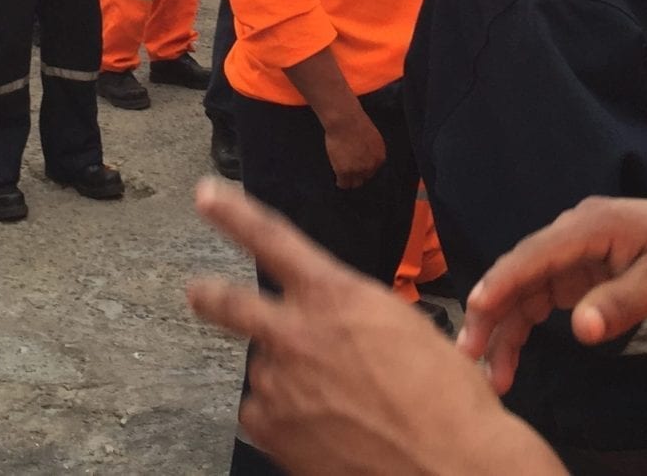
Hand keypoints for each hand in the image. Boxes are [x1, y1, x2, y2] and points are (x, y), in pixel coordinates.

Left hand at [188, 181, 560, 475]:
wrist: (447, 464)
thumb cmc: (444, 400)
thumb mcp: (403, 327)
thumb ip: (353, 316)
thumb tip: (337, 326)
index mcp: (334, 295)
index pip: (270, 238)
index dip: (232, 213)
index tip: (207, 196)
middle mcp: (296, 333)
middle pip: (229, 303)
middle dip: (209, 296)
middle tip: (199, 294)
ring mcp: (278, 383)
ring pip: (263, 371)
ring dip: (285, 379)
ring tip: (335, 403)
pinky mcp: (272, 430)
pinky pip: (262, 416)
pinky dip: (282, 422)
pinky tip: (321, 431)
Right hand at [321, 102, 385, 189]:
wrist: (345, 121)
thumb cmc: (355, 123)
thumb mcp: (372, 138)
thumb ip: (371, 150)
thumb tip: (365, 156)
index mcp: (379, 157)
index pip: (373, 170)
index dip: (364, 168)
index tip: (358, 167)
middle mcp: (371, 166)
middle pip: (365, 178)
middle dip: (358, 174)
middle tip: (350, 172)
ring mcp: (358, 170)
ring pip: (355, 184)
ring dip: (350, 180)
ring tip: (344, 179)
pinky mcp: (345, 171)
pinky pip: (343, 184)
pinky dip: (340, 182)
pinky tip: (338, 180)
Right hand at [457, 197, 646, 394]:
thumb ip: (620, 305)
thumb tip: (582, 331)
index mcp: (588, 226)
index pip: (535, 254)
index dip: (503, 281)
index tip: (476, 309)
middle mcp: (571, 235)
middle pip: (520, 273)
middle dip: (492, 313)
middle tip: (470, 355)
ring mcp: (571, 254)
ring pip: (525, 290)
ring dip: (504, 327)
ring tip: (491, 373)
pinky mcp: (576, 273)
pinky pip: (540, 298)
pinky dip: (524, 326)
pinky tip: (512, 356)